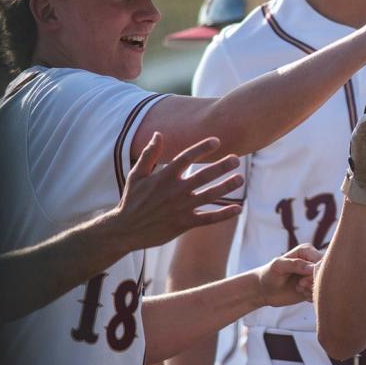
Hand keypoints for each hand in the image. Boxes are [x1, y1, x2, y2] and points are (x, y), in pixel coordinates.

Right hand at [115, 133, 243, 249]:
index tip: (217, 141)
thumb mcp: (136, 175)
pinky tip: (238, 208)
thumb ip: (149, 154)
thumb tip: (158, 134)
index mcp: (164, 177)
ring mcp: (181, 208)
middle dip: (221, 167)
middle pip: (202, 176)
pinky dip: (224, 214)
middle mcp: (174, 191)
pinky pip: (208, 218)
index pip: (186, 158)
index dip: (202, 148)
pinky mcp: (184, 224)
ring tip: (240, 179)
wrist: (126, 230)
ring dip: (226, 187)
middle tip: (236, 160)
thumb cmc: (132, 200)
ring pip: (209, 196)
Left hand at [256, 244, 320, 305]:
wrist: (264, 290)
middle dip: (314, 282)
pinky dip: (312, 296)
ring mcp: (314, 274)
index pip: (322, 260)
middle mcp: (313, 261)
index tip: (302, 280)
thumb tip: (313, 268)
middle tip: (300, 285)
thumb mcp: (278, 266)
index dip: (316, 272)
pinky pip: (321, 292)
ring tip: (299, 288)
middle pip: (326, 273)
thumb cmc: (269, 274)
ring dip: (312, 289)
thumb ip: (295, 264)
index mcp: (307, 251)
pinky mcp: (313, 286)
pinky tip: (301, 293)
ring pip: (324, 284)